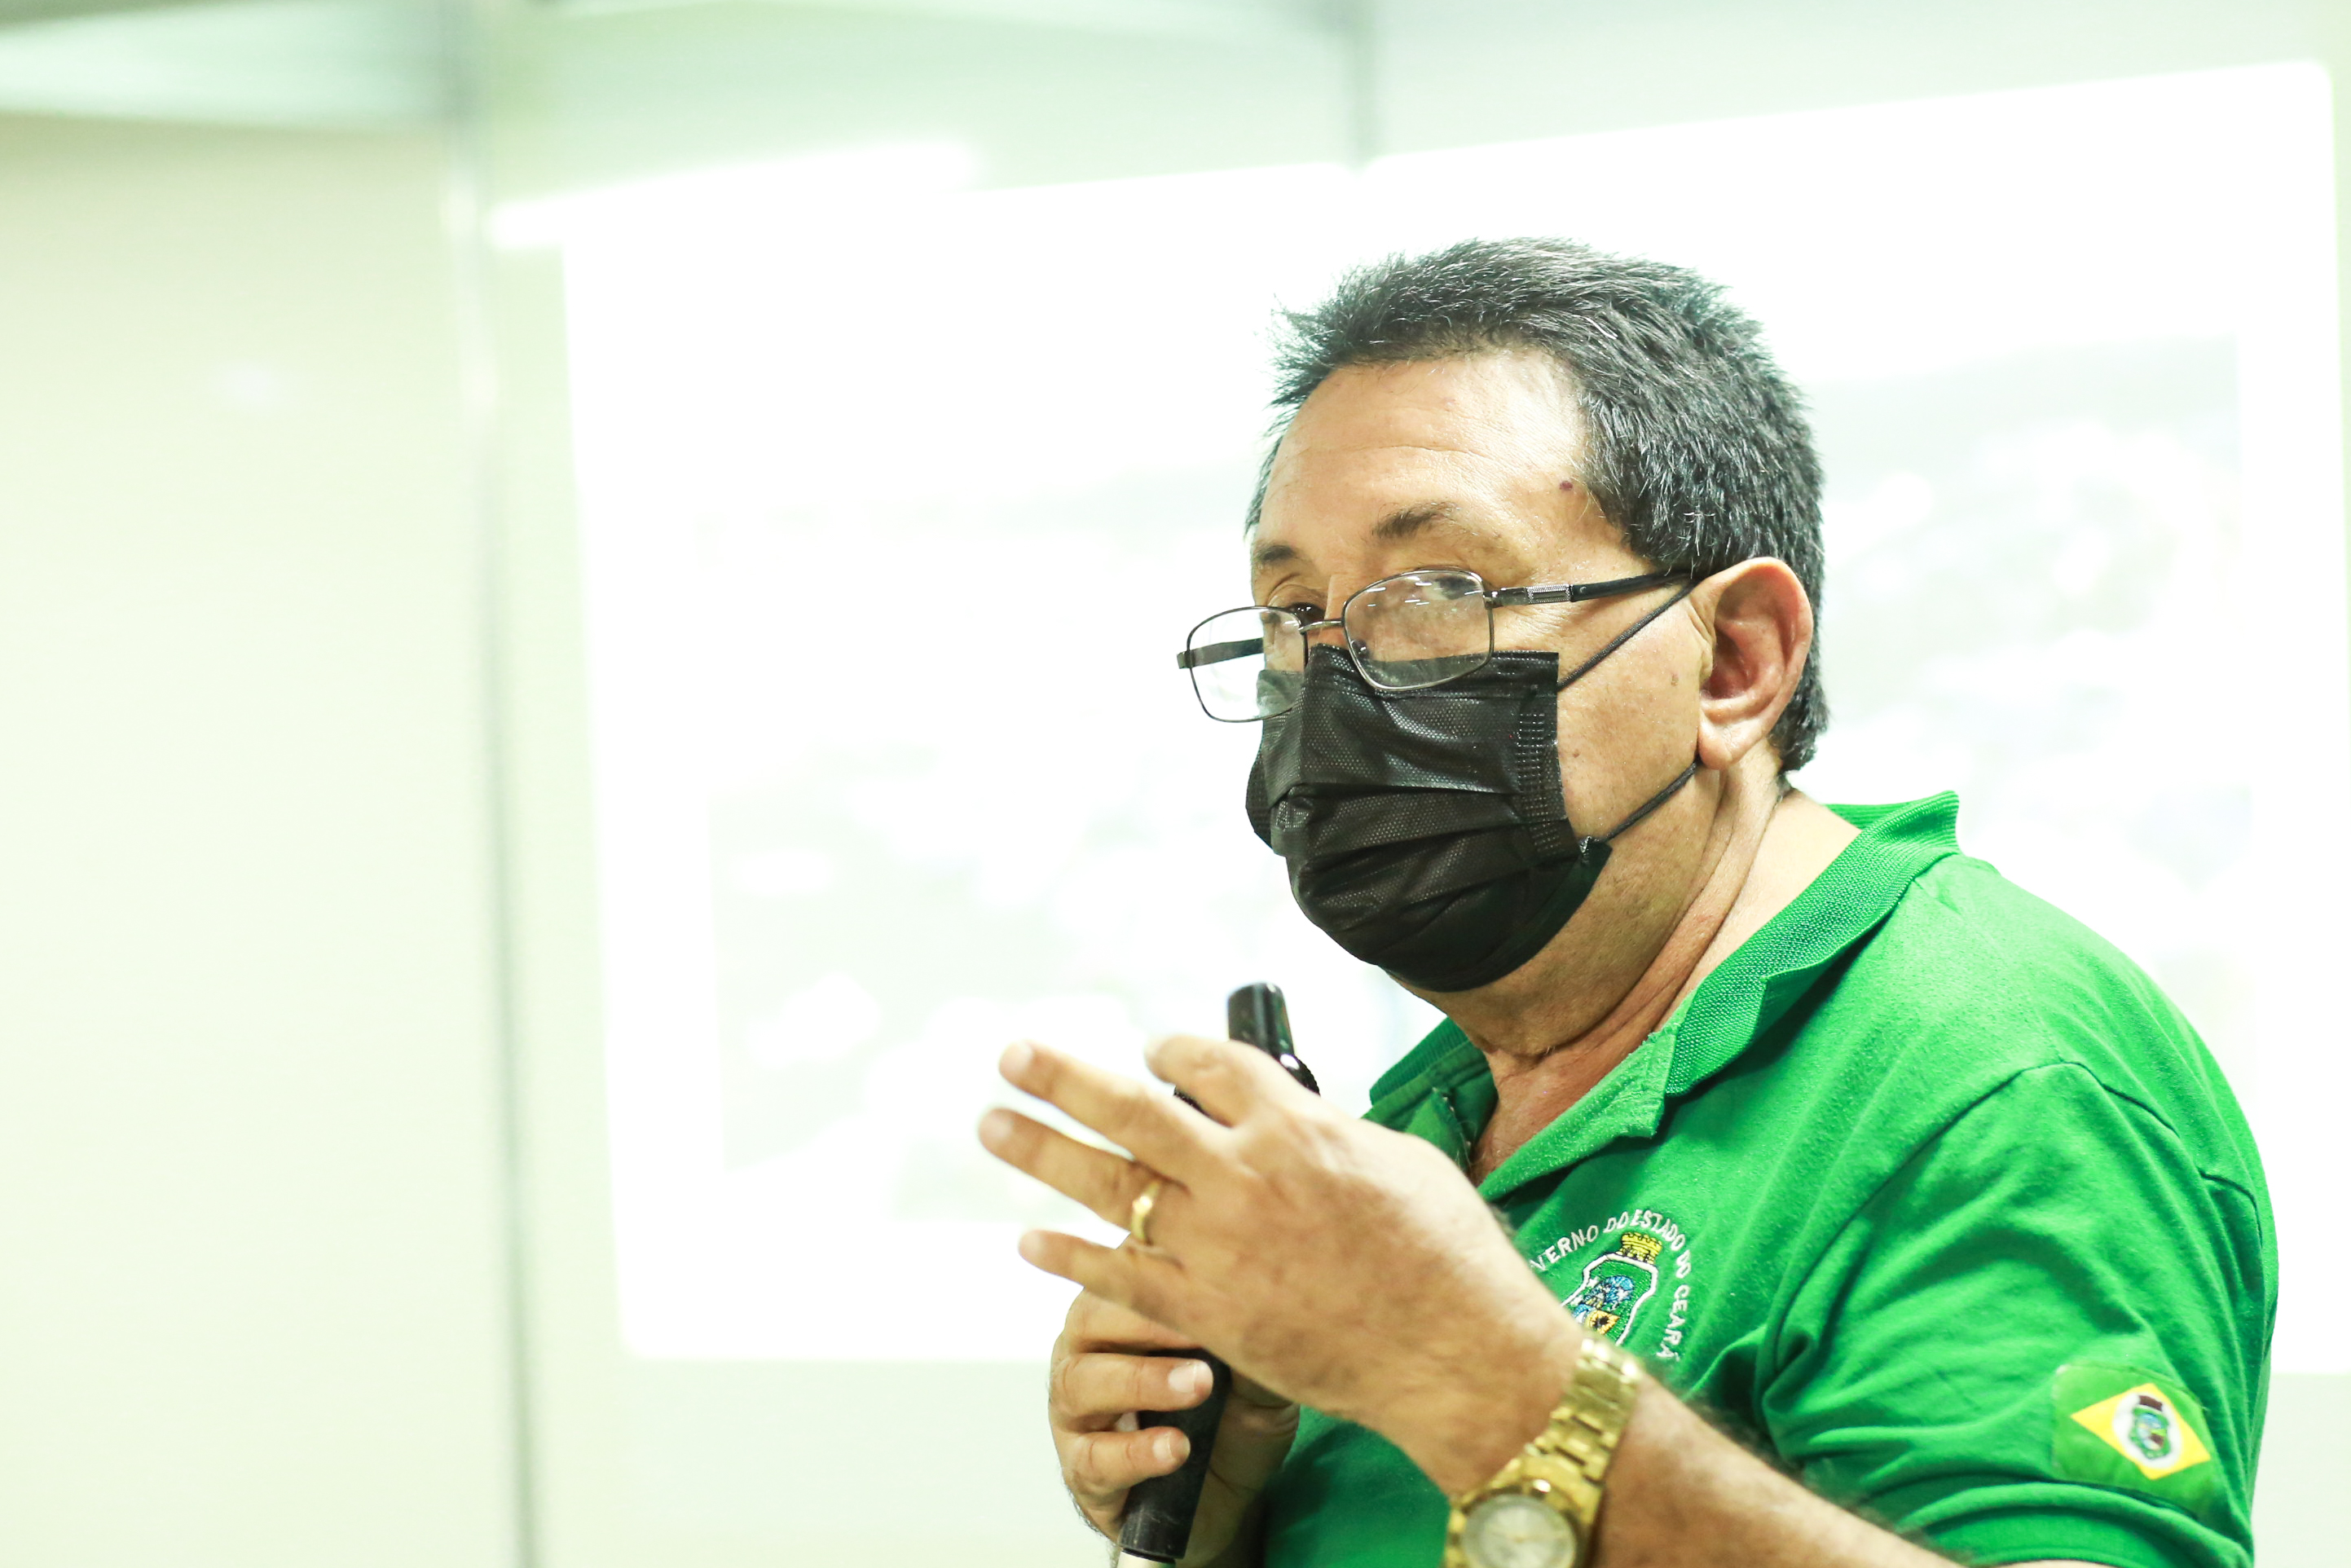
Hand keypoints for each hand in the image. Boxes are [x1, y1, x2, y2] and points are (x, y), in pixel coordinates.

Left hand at [979, 1034, 1580, 1494]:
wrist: (1458, 1351)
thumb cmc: (1446, 1253)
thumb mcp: (1395, 1157)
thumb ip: (1329, 1131)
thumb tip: (1299, 1118)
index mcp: (1294, 1124)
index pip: (1206, 1063)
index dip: (1170, 1051)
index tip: (1151, 1051)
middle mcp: (1243, 1174)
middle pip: (1130, 1108)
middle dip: (1063, 1076)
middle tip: (1015, 1053)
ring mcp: (1220, 1245)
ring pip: (1110, 1184)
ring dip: (1041, 1150)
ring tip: (992, 1122)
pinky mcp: (1209, 1313)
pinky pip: (1122, 1278)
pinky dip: (1071, 1260)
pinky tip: (1032, 1242)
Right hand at [1047, 1289, 1297, 1561]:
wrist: (1222, 1501)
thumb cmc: (1229, 1418)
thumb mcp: (1254, 1376)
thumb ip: (1248, 1340)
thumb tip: (1264, 1297)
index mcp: (1122, 1312)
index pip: (1121, 1272)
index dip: (1151, 1267)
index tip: (1200, 1273)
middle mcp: (1087, 1352)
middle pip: (1088, 1318)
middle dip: (1145, 1322)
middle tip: (1198, 1332)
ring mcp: (1075, 1412)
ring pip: (1081, 1383)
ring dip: (1141, 1381)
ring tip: (1196, 1387)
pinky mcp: (1081, 1471)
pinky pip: (1094, 1458)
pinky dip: (1136, 1452)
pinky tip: (1175, 1448)